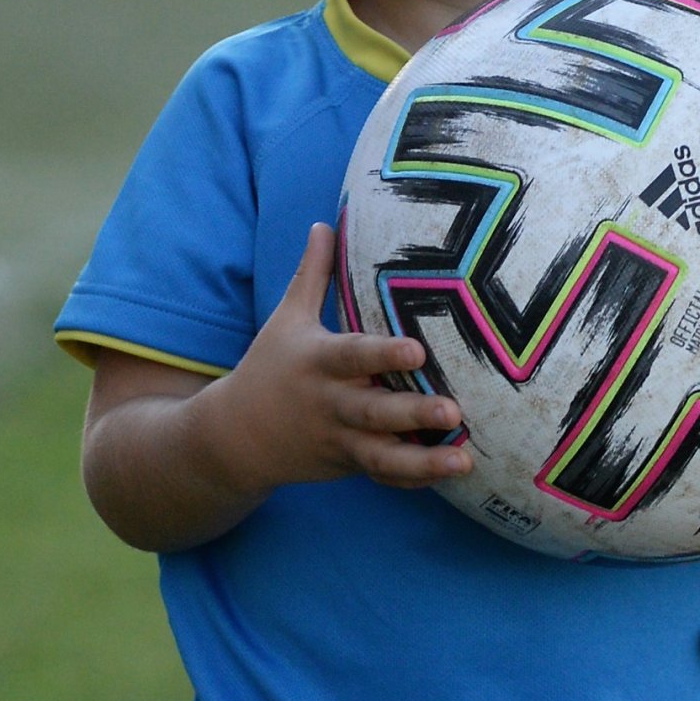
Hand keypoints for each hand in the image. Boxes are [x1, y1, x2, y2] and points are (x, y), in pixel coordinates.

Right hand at [200, 222, 471, 496]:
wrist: (234, 438)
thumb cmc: (270, 367)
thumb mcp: (286, 318)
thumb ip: (312, 274)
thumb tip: (323, 223)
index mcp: (318, 363)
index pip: (353, 357)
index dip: (383, 356)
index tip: (417, 351)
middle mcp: (330, 404)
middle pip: (374, 412)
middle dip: (412, 413)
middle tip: (453, 409)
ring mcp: (340, 440)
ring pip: (383, 456)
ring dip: (424, 460)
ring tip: (464, 458)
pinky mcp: (348, 464)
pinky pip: (384, 475)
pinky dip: (415, 477)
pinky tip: (453, 470)